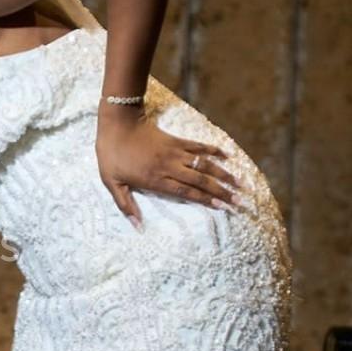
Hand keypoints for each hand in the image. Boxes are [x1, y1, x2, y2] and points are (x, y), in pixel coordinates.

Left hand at [95, 112, 237, 227]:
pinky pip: (199, 146)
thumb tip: (137, 227)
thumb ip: (125, 205)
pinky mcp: (176, 140)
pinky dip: (214, 151)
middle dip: (222, 192)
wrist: (117, 123)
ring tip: (241, 184)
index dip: (205, 200)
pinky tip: (227, 156)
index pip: (186, 192)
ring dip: (224, 174)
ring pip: (204, 165)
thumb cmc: (111, 155)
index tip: (222, 207)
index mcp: (156, 179)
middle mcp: (170, 167)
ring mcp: (175, 152)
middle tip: (240, 202)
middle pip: (201, 181)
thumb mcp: (111, 182)